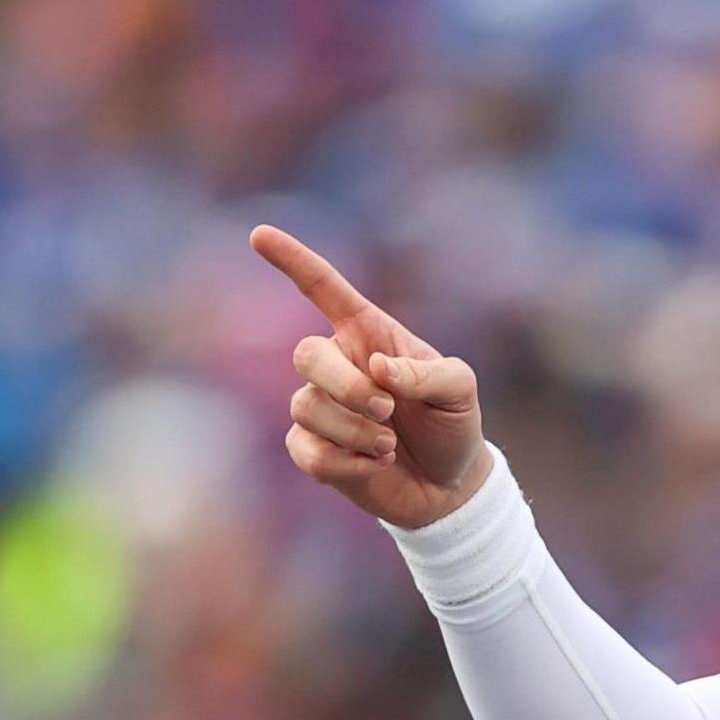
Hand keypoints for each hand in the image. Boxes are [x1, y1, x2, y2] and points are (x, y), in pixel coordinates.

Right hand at [252, 225, 488, 528]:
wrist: (449, 485)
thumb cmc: (453, 425)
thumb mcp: (459, 391)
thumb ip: (428, 374)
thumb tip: (378, 368)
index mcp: (369, 336)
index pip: (324, 290)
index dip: (293, 261)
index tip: (260, 234)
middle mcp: (338, 364)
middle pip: (306, 355)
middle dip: (345, 386)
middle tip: (387, 410)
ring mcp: (319, 406)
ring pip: (307, 408)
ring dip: (356, 431)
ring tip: (390, 444)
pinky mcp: (311, 448)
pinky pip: (308, 451)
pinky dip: (347, 463)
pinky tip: (375, 465)